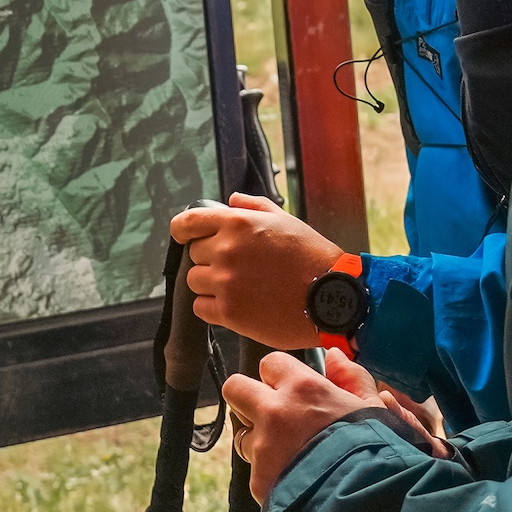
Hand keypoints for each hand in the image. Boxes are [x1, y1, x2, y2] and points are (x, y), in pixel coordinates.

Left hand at [169, 193, 340, 349]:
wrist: (329, 296)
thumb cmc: (311, 256)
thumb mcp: (285, 219)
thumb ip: (253, 206)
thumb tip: (231, 200)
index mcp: (236, 223)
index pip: (187, 223)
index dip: (182, 230)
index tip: (184, 236)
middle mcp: (225, 250)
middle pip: (194, 254)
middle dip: (210, 259)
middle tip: (237, 267)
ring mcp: (225, 282)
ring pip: (194, 281)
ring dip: (210, 284)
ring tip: (239, 286)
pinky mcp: (228, 312)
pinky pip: (201, 307)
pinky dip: (213, 307)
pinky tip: (237, 304)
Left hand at [220, 350, 373, 501]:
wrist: (365, 503)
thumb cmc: (375, 452)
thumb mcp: (372, 408)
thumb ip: (352, 377)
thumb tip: (335, 356)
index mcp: (302, 388)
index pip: (269, 363)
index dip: (280, 376)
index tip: (292, 390)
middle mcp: (275, 412)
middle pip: (235, 388)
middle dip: (248, 398)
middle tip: (272, 414)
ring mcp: (263, 448)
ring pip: (244, 435)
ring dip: (259, 440)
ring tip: (292, 456)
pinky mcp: (258, 481)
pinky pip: (256, 471)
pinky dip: (270, 474)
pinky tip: (297, 481)